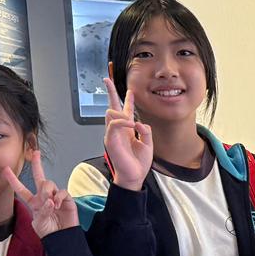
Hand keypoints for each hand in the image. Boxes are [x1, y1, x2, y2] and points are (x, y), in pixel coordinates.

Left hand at [2, 151, 76, 238]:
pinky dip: (58, 197)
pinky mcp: (66, 199)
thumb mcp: (38, 223)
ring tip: (50, 202)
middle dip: (37, 164)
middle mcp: (44, 197)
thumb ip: (41, 211)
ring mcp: (55, 197)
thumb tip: (49, 200)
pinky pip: (62, 191)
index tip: (6, 170)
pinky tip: (56, 205)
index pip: (21, 189)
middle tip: (35, 153)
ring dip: (48, 191)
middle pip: (39, 177)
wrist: (62, 238)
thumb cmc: (49, 232)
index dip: (13, 180)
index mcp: (34, 202)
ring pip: (49, 184)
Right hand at [103, 65, 151, 190]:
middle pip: (111, 106)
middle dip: (110, 92)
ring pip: (110, 112)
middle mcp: (119, 129)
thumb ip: (146, 130)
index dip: (128, 100)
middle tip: (106, 79)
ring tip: (131, 122)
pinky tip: (131, 125)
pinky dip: (123, 122)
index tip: (130, 90)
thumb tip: (138, 122)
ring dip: (122, 113)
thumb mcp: (148, 143)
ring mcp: (112, 134)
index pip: (125, 111)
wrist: (134, 176)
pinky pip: (114, 124)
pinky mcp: (110, 139)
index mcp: (128, 129)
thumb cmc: (139, 162)